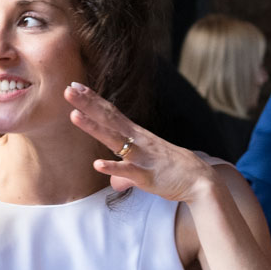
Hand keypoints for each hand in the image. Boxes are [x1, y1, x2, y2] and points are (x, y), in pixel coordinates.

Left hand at [65, 81, 213, 202]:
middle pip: (109, 119)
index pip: (112, 113)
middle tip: (68, 89)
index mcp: (138, 136)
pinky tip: (97, 164)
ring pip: (115, 140)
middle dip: (88, 104)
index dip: (94, 100)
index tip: (76, 86)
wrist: (202, 182)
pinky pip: (129, 172)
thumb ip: (128, 173)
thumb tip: (116, 183)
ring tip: (74, 116)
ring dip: (94, 128)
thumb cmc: (175, 173)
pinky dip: (113, 168)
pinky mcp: (148, 176)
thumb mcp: (148, 169)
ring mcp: (143, 157)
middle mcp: (139, 141)